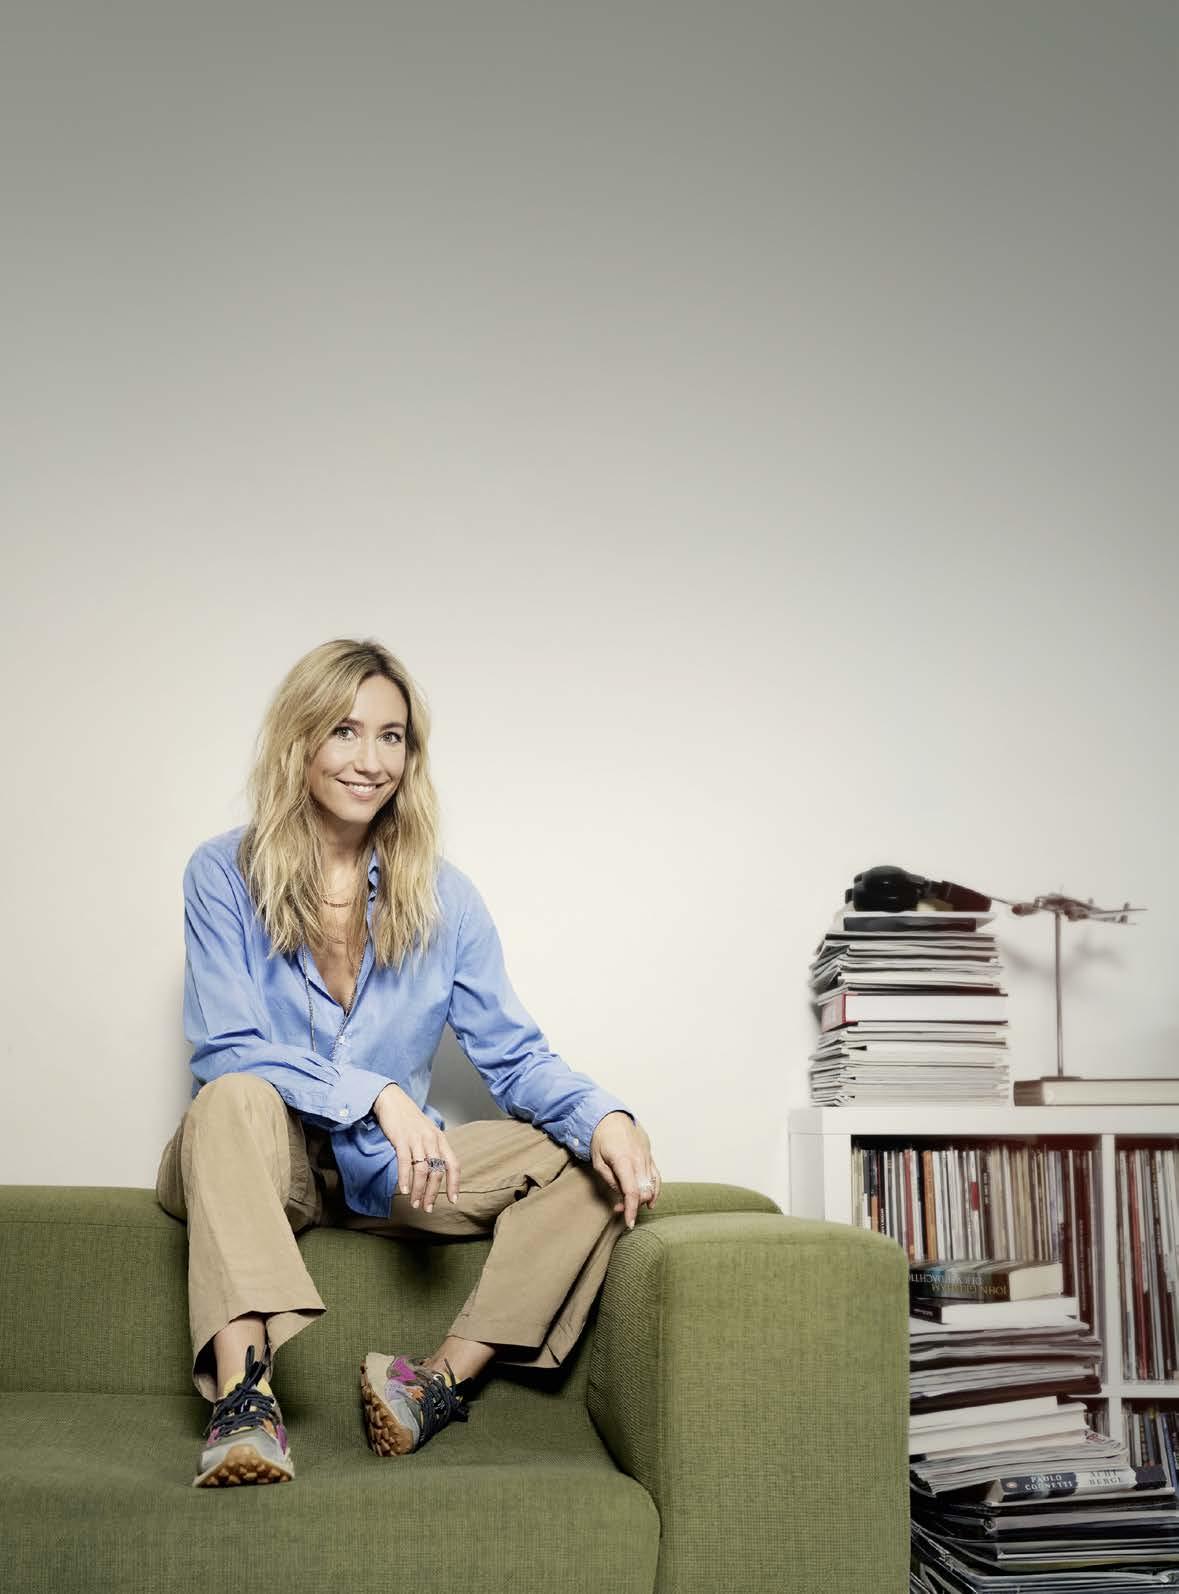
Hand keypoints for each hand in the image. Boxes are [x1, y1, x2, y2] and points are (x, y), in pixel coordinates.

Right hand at [373, 1083, 459, 1211]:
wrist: (392, 1100)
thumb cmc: (409, 1119)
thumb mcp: (427, 1133)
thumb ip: (433, 1149)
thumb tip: (436, 1172)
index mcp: (440, 1139)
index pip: (453, 1164)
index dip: (454, 1184)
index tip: (453, 1200)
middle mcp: (431, 1140)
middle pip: (437, 1172)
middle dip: (433, 1193)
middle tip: (427, 1208)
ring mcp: (417, 1140)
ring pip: (423, 1171)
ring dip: (419, 1190)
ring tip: (415, 1203)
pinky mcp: (401, 1140)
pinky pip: (405, 1163)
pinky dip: (405, 1178)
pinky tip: (404, 1190)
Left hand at [590, 1111, 659, 1229]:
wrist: (611, 1117)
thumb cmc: (601, 1138)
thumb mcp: (598, 1161)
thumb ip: (610, 1179)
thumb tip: (621, 1194)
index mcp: (624, 1161)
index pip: (632, 1191)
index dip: (632, 1209)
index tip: (629, 1223)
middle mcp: (639, 1160)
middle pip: (644, 1191)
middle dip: (634, 1205)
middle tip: (619, 1207)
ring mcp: (647, 1157)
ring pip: (652, 1185)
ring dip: (643, 1199)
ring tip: (630, 1203)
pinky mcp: (650, 1155)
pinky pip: (657, 1176)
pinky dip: (656, 1190)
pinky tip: (651, 1200)